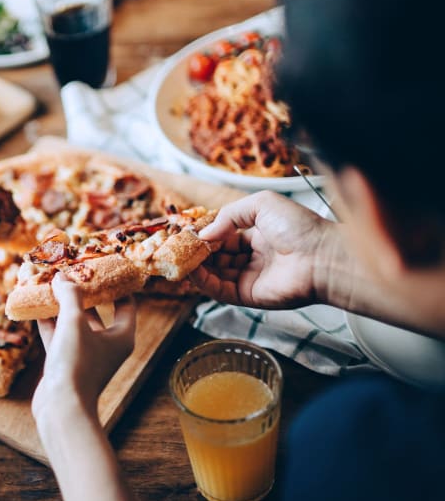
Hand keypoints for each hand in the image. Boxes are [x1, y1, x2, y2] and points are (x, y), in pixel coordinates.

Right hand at [33, 274, 136, 414]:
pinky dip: (49, 321)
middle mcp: (106, 345)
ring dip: (62, 306)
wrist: (61, 407)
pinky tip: (36, 306)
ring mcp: (85, 354)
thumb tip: (62, 276)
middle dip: (82, 292)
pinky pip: (58, 336)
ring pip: (74, 323)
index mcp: (121, 336)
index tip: (105, 267)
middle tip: (71, 272)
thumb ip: (70, 296)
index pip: (126, 304)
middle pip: (97, 311)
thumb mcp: (75, 323)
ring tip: (50, 285)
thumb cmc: (77, 364)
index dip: (117, 284)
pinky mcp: (65, 363)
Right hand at [190, 191, 338, 308]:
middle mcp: (253, 258)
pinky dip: (203, 282)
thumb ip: (229, 215)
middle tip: (178, 246)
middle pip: (216, 257)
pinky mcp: (248, 296)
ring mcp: (249, 278)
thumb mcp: (262, 204)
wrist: (322, 257)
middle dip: (197, 251)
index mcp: (259, 236)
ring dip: (196, 266)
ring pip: (214, 274)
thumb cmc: (300, 227)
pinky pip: (219, 290)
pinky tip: (191, 271)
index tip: (188, 232)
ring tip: (179, 257)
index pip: (224, 237)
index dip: (206, 235)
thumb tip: (205, 234)